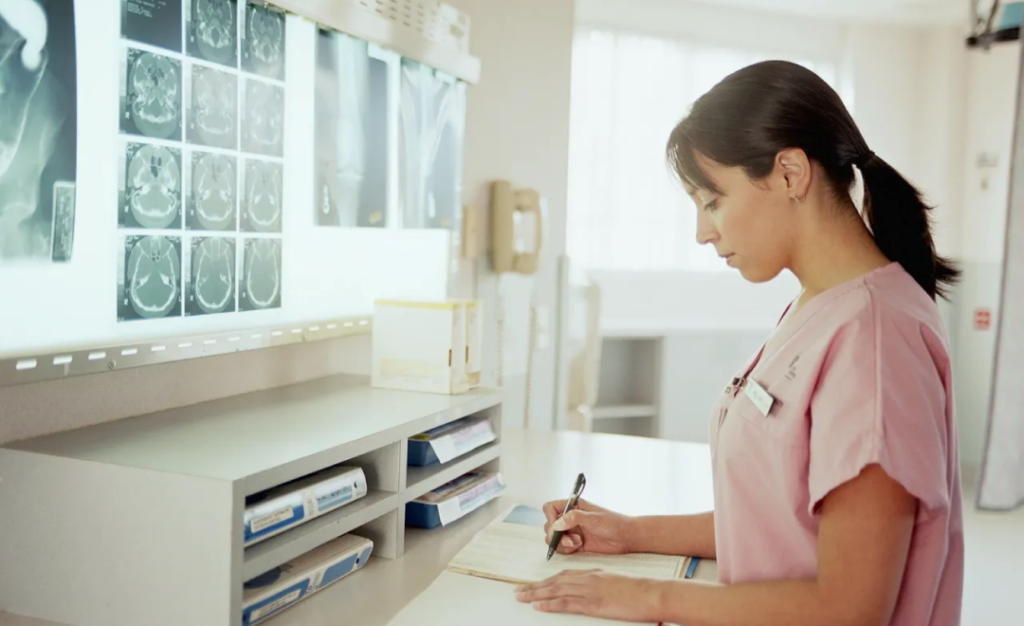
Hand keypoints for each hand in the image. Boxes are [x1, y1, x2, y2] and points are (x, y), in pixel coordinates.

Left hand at [515, 570, 661, 621]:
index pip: (564, 575)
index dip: (547, 580)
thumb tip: (591, 592)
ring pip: (555, 590)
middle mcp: (587, 578)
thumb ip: (599, 584)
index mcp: (592, 573)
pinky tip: (538, 605)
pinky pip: (565, 602)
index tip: (535, 584)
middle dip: (535, 586)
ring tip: (521, 597)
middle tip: (519, 590)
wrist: (649, 592)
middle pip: (555, 581)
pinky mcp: (592, 603)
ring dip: (535, 594)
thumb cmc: (637, 590)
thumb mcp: (614, 582)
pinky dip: (549, 603)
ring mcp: (588, 590)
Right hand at [542, 498, 633, 555]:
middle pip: (550, 525)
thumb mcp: (594, 518)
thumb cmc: (614, 523)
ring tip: (576, 543)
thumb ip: (574, 518)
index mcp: (574, 506)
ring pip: (554, 538)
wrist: (626, 537)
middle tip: (569, 539)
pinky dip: (566, 549)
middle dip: (556, 534)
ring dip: (561, 543)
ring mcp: (572, 531)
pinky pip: (562, 547)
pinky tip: (578, 547)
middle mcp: (570, 518)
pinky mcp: (576, 544)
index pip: (551, 508)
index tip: (556, 526)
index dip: (550, 517)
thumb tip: (556, 524)